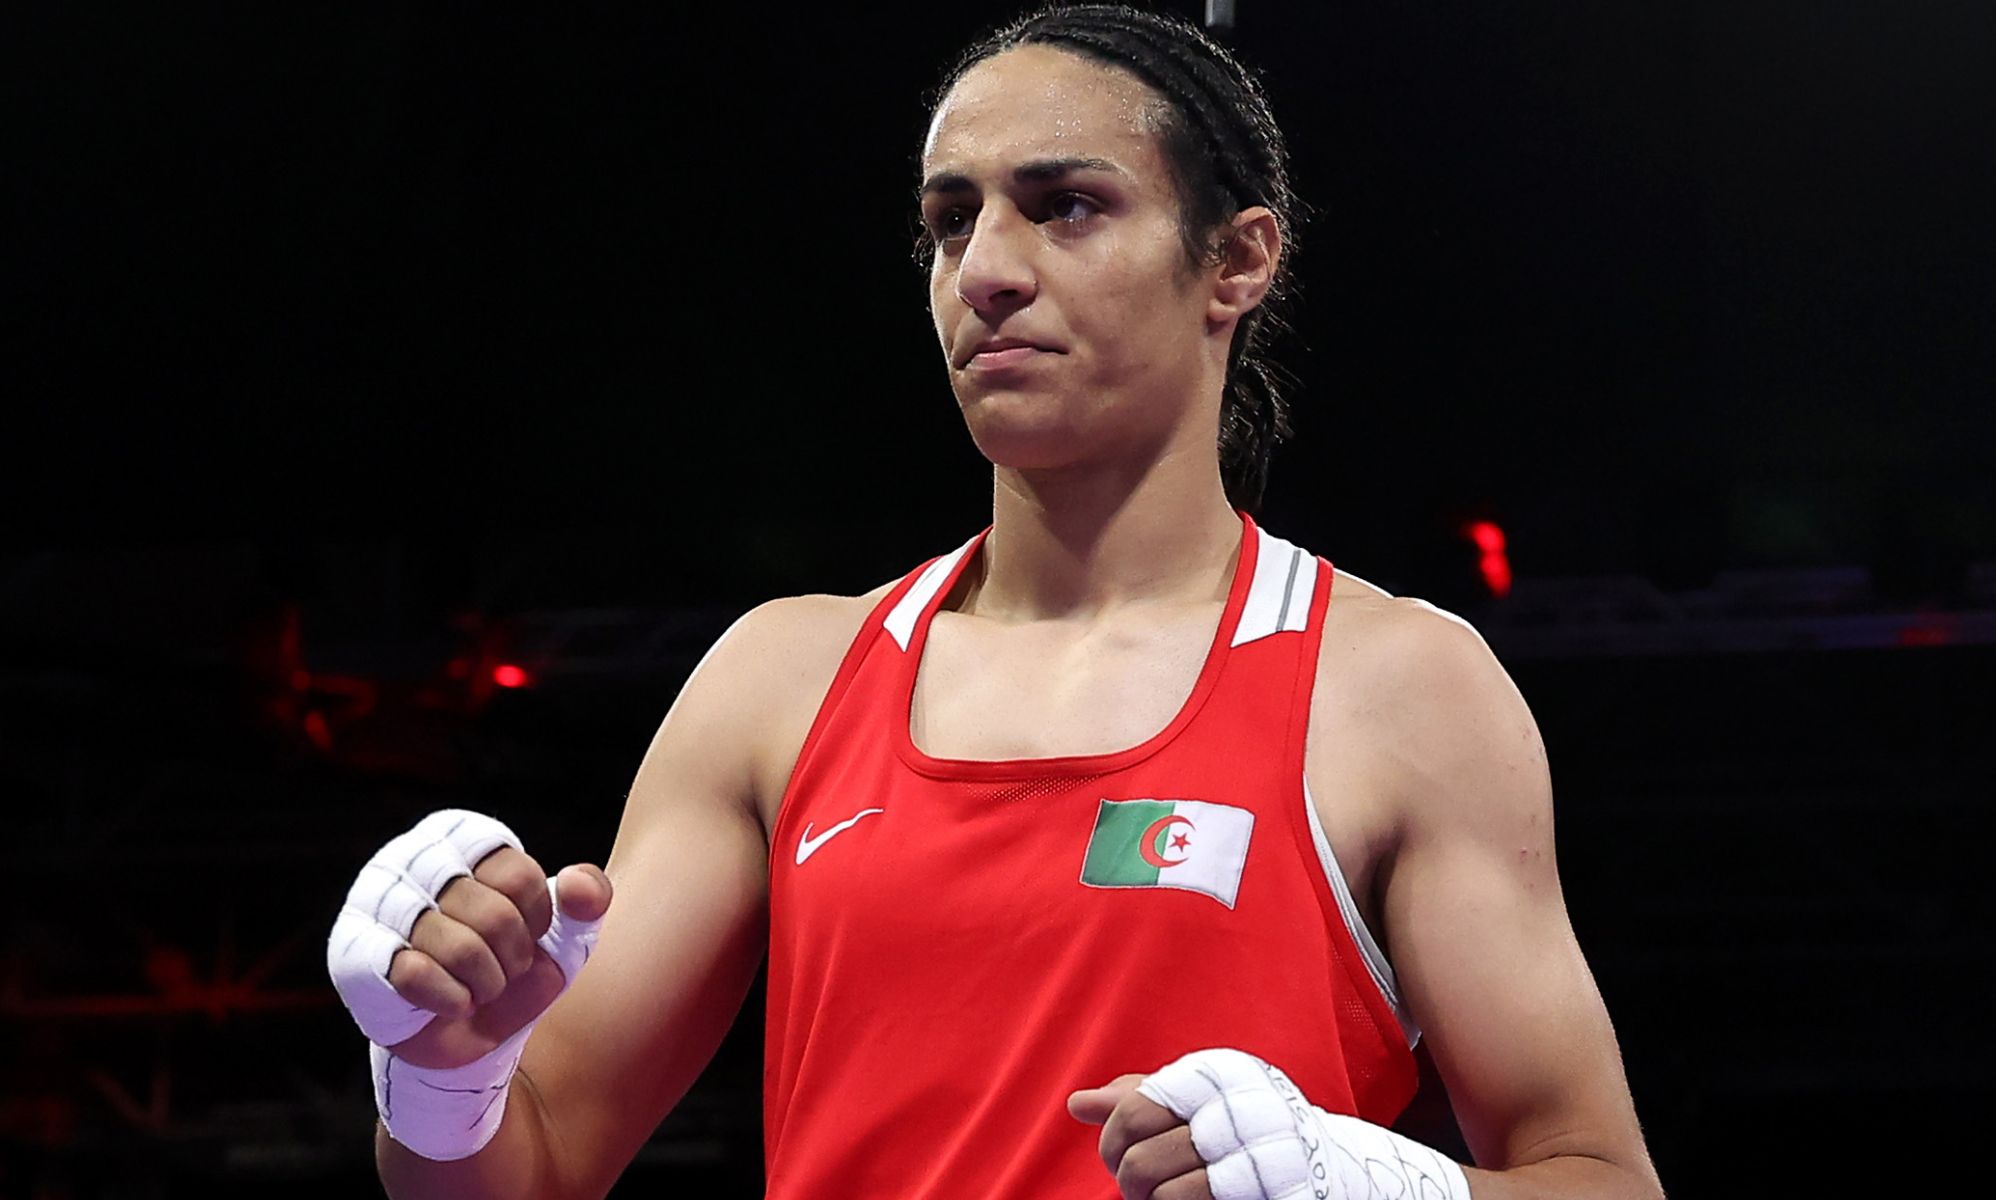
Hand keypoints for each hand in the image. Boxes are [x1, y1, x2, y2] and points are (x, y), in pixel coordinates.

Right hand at [328, 809, 612, 1070]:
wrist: (469, 1030)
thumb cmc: (513, 964)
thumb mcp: (566, 932)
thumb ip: (589, 898)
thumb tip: (575, 883)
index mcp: (460, 837)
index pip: (518, 875)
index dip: (536, 919)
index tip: (527, 932)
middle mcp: (409, 856)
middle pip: (493, 912)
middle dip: (512, 957)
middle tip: (501, 969)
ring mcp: (374, 901)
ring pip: (459, 947)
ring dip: (485, 983)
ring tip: (477, 986)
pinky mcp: (353, 952)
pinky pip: (418, 976)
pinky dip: (451, 1000)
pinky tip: (448, 1002)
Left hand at [1078, 1048, 1472, 1199]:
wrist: (1351, 1168)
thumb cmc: (1257, 1132)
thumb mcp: (1207, 1102)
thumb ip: (1145, 1098)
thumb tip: (1078, 1103)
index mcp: (1219, 1074)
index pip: (1134, 1108)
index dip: (1113, 1140)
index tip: (1119, 1154)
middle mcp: (1240, 1107)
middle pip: (1139, 1155)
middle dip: (1128, 1181)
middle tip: (1140, 1188)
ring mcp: (1260, 1154)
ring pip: (1163, 1192)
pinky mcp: (1277, 1192)